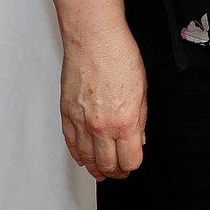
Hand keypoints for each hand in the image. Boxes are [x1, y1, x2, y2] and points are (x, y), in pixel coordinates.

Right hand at [60, 30, 146, 179]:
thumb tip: (139, 138)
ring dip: (96, 168)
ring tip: (103, 170)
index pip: (130, 159)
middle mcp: (101, 126)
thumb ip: (141, 118)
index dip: (133, 164)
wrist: (93, 38)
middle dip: (116, 171)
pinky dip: (78, 155)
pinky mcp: (67, 115)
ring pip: (87, 159)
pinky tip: (84, 158)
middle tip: (120, 170)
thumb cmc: (118, 54)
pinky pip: (71, 144)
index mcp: (125, 120)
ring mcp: (81, 122)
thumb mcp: (142, 89)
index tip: (134, 161)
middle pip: (108, 164)